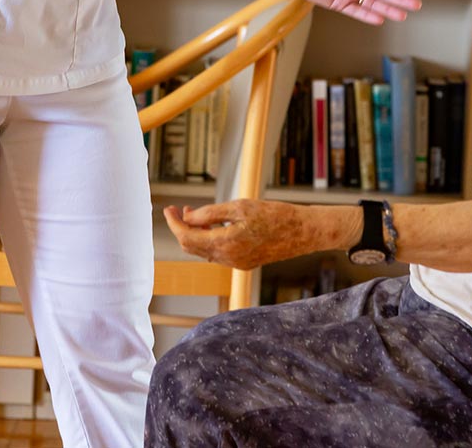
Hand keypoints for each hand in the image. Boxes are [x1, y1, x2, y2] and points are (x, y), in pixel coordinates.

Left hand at [164, 200, 346, 269]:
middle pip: (192, 247)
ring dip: (195, 234)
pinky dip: (209, 240)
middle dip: (182, 228)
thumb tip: (188, 217)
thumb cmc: (275, 215)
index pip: (187, 238)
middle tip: (177, 209)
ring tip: (194, 214)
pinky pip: (218, 254)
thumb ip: (211, 214)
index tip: (168, 209)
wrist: (303, 232)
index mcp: (226, 244)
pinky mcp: (244, 263)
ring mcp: (236, 264)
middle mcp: (228, 259)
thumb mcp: (240, 206)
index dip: (174, 224)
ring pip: (204, 251)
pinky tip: (212, 226)